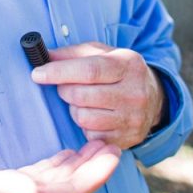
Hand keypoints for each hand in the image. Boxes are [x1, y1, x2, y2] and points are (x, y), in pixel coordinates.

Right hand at [0, 140, 119, 192]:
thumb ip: (2, 187)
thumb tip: (33, 192)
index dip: (94, 175)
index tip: (114, 155)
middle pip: (71, 190)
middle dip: (94, 169)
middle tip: (114, 144)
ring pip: (61, 186)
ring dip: (81, 168)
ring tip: (99, 146)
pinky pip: (45, 182)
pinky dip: (61, 169)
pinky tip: (67, 157)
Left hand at [30, 41, 164, 148]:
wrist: (154, 99)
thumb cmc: (120, 71)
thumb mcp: (103, 54)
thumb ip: (73, 53)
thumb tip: (45, 55)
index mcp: (128, 64)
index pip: (89, 69)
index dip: (59, 72)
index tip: (37, 73)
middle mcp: (134, 92)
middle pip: (82, 95)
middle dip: (63, 89)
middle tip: (64, 85)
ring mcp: (133, 118)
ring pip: (83, 117)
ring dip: (74, 108)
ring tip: (81, 100)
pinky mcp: (127, 139)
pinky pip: (90, 134)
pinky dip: (85, 125)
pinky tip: (93, 115)